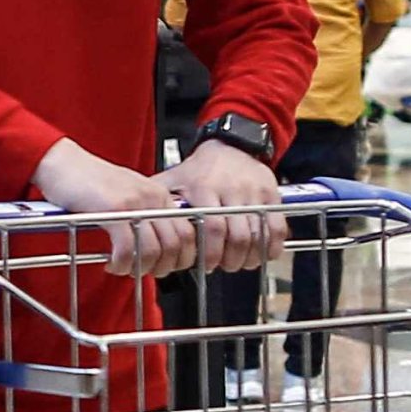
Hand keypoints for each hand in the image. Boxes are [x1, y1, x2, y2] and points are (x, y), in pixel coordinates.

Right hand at [33, 137, 195, 277]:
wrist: (62, 162)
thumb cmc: (89, 180)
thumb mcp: (127, 194)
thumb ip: (144, 215)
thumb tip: (155, 248)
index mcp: (159, 195)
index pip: (188, 232)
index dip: (182, 257)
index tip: (167, 267)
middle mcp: (152, 198)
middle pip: (175, 244)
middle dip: (163, 267)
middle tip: (145, 272)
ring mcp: (134, 203)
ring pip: (154, 250)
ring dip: (141, 268)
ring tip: (126, 269)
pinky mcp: (113, 211)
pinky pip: (127, 249)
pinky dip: (121, 264)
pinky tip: (112, 263)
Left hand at [160, 135, 285, 272]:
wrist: (232, 145)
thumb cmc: (200, 170)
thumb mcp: (174, 180)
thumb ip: (158, 202)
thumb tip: (133, 225)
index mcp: (204, 188)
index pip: (212, 228)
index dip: (211, 252)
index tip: (207, 265)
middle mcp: (231, 190)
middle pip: (236, 236)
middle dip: (230, 259)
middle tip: (224, 266)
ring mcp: (253, 192)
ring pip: (257, 234)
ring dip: (250, 256)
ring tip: (240, 263)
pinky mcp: (271, 194)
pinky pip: (277, 226)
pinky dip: (272, 245)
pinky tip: (263, 253)